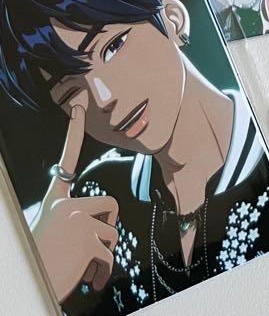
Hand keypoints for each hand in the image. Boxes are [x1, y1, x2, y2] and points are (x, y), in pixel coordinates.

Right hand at [31, 106, 118, 302]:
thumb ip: (75, 221)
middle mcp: (66, 205)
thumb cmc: (40, 263)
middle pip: (111, 206)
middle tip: (83, 250)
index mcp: (55, 203)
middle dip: (107, 229)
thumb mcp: (55, 233)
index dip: (73, 133)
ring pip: (113, 233)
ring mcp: (78, 220)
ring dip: (102, 254)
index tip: (78, 107)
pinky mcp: (87, 239)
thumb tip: (103, 225)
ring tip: (77, 266)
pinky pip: (110, 255)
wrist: (28, 288)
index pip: (67, 161)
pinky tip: (85, 279)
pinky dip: (102, 272)